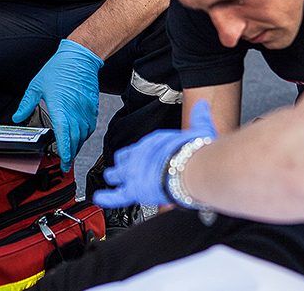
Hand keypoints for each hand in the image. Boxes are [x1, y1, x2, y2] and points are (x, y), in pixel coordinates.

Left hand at [12, 40, 102, 171]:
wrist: (80, 57)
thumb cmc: (60, 68)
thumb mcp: (37, 85)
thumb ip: (26, 104)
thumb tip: (18, 117)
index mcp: (60, 108)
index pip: (63, 136)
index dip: (65, 152)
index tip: (63, 162)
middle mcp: (75, 111)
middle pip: (75, 139)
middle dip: (70, 154)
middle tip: (65, 163)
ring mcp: (85, 110)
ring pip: (84, 135)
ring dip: (77, 145)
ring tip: (71, 151)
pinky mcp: (92, 107)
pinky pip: (90, 126)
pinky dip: (85, 134)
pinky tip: (79, 136)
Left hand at [94, 100, 216, 208]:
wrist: (192, 169)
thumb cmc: (196, 153)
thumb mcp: (199, 130)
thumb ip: (199, 117)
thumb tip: (203, 106)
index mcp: (154, 141)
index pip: (142, 147)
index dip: (140, 154)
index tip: (142, 158)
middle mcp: (141, 154)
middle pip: (125, 158)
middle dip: (122, 164)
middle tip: (121, 169)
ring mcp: (135, 172)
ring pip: (117, 174)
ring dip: (114, 177)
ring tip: (111, 179)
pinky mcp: (134, 188)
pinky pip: (116, 195)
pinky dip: (107, 197)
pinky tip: (100, 198)